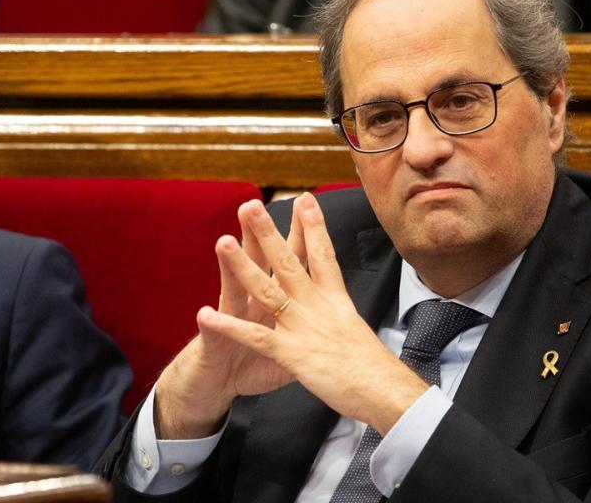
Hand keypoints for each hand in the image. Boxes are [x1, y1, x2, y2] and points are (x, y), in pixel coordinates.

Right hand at [154, 200, 294, 438]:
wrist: (216, 384)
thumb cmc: (253, 361)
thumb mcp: (291, 343)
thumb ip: (309, 325)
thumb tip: (337, 314)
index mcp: (277, 298)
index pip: (291, 260)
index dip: (301, 234)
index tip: (308, 203)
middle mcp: (252, 301)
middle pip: (259, 263)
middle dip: (260, 235)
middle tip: (256, 206)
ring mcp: (232, 319)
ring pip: (233, 289)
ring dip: (230, 268)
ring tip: (224, 243)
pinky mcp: (216, 344)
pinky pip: (216, 336)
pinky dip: (214, 327)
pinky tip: (204, 314)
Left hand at [194, 194, 427, 435]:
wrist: (383, 390)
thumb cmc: (375, 366)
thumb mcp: (357, 331)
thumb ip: (341, 316)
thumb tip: (341, 311)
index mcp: (336, 301)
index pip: (323, 255)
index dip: (313, 226)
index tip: (304, 199)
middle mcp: (318, 307)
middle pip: (290, 262)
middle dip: (269, 232)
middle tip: (252, 205)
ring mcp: (303, 328)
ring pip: (267, 290)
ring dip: (243, 266)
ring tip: (222, 242)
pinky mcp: (291, 353)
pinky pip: (254, 337)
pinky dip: (229, 327)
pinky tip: (207, 315)